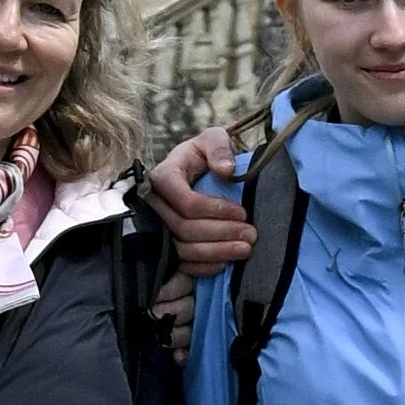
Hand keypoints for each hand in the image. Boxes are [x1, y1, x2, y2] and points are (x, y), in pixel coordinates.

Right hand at [147, 128, 253, 280]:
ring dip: (217, 252)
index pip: (187, 202)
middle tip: (251, 235)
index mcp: (163, 176)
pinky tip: (225, 262)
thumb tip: (226, 170)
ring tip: (245, 249)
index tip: (243, 213)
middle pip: (184, 228)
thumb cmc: (203, 154)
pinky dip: (204, 266)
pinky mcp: (163, 245)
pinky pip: (180, 264)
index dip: (216, 210)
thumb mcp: (213, 138)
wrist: (192, 170)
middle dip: (222, 234)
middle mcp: (153, 204)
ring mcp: (156, 227)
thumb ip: (219, 147)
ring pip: (182, 249)